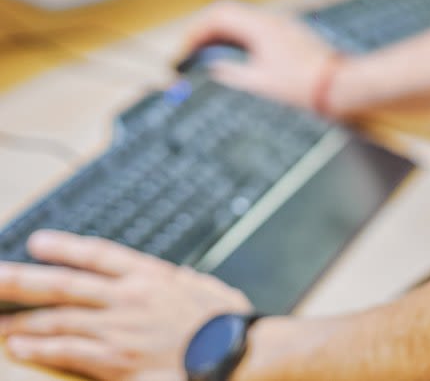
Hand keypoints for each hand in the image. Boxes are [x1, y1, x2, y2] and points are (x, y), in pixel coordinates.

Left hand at [0, 230, 252, 380]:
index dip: (65, 247)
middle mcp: (129, 298)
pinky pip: (68, 350)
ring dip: (22, 319)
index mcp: (151, 276)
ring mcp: (120, 328)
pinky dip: (40, 346)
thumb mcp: (209, 289)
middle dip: (22, 280)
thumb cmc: (227, 324)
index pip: (99, 254)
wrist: (236, 354)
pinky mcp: (117, 360)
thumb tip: (177, 275)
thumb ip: (185, 281)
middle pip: (64, 284)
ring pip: (58, 319)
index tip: (38, 241)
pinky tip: (18, 345)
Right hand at [183, 0, 338, 110]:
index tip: (186, 50)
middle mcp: (271, 20)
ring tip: (210, 57)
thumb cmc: (304, 85)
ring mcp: (282, 25)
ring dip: (223, 35)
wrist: (339, 85)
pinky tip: (237, 57)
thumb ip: (231, 73)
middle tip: (193, 52)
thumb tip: (212, 68)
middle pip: (228, 13)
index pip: (218, 16)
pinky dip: (240, 39)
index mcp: (260, 27)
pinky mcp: (290, 34)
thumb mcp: (259, 84)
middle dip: (206, 31)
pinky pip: (257, 28)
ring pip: (243, 20)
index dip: (197, 31)